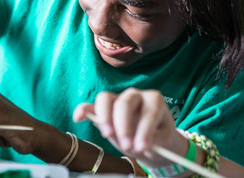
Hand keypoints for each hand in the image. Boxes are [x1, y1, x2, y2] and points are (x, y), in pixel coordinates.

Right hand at [73, 88, 187, 167]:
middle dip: (124, 125)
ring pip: (106, 99)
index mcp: (154, 100)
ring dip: (105, 117)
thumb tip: (145, 146)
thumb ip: (157, 142)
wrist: (153, 139)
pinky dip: (83, 110)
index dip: (145, 129)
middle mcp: (135, 95)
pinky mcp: (103, 109)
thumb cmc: (159, 137)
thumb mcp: (165, 142)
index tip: (143, 147)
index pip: (149, 111)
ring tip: (108, 135)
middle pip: (125, 103)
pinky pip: (91, 105)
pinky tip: (78, 117)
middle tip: (126, 146)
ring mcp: (117, 99)